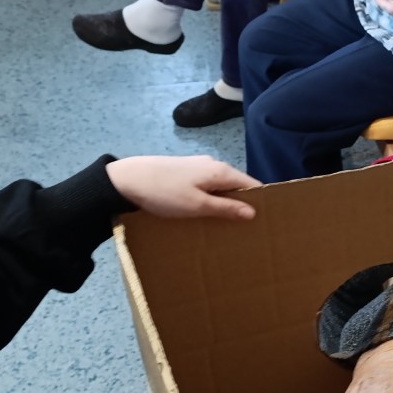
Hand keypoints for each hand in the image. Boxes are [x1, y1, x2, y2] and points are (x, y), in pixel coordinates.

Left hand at [105, 155, 258, 219]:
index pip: (252, 184)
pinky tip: (204, 212)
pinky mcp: (184, 171)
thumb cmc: (165, 193)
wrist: (127, 179)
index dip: (260, 201)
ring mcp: (197, 166)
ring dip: (225, 202)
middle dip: (242, 204)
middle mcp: (213, 164)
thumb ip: (226, 207)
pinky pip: (206, 186)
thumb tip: (253, 212)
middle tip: (245, 228)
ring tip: (225, 224)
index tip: (265, 221)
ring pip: (220, 186)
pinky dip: (210, 198)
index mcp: (221, 171)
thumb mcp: (198, 205)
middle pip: (236, 185)